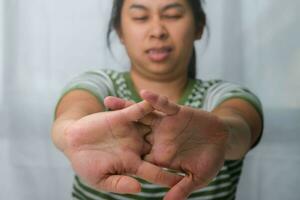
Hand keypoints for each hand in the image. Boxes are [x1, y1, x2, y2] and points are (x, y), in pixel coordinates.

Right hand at [64, 100, 181, 193]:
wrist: (71, 143)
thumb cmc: (85, 164)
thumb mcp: (102, 179)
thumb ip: (120, 184)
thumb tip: (140, 189)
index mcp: (133, 163)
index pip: (155, 171)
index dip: (169, 176)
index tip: (186, 180)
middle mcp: (136, 146)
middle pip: (161, 147)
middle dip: (178, 147)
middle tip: (198, 148)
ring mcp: (131, 131)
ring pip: (155, 127)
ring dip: (169, 124)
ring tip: (189, 119)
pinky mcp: (123, 116)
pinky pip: (140, 110)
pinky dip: (150, 106)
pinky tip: (163, 102)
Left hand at [105, 91, 228, 199]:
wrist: (223, 141)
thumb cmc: (210, 161)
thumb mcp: (197, 178)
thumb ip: (182, 188)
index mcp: (160, 155)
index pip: (136, 155)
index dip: (118, 154)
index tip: (98, 154)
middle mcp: (158, 138)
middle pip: (131, 132)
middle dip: (113, 127)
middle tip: (90, 123)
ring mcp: (165, 124)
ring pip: (142, 115)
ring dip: (125, 107)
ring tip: (107, 101)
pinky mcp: (177, 112)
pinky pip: (163, 105)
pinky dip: (154, 100)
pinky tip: (142, 94)